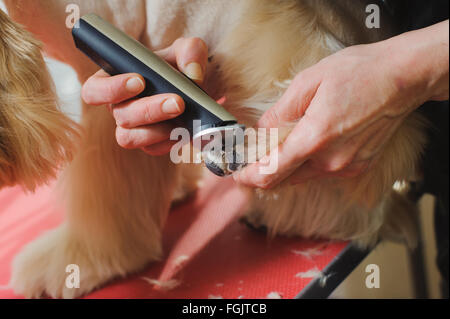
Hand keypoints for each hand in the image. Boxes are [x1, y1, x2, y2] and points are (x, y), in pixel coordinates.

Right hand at [81, 37, 208, 154]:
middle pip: (120, 115)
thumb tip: (193, 72)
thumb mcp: (187, 51)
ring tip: (182, 118)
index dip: (110, 89)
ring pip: (130, 138)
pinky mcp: (151, 144)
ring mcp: (133, 129)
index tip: (139, 81)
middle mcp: (119, 107)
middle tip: (177, 102)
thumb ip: (190, 50)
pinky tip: (186, 130)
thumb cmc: (182, 67)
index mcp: (115, 81)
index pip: (94, 89)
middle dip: (149, 109)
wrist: (200, 91)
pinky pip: (153, 148)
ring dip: (157, 129)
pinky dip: (170, 141)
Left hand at [234, 21, 448, 188]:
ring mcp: (346, 167)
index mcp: (314, 139)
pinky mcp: (357, 167)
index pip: (271, 172)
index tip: (237, 174)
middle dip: (263, 172)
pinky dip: (307, 162)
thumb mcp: (308, 83)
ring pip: (303, 176)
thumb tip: (258, 133)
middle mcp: (331, 161)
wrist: (401, 79)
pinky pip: (322, 171)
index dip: (249, 177)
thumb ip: (279, 113)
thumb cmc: (357, 73)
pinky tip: (308, 143)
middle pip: (284, 179)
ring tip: (278, 145)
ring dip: (286, 166)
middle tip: (251, 158)